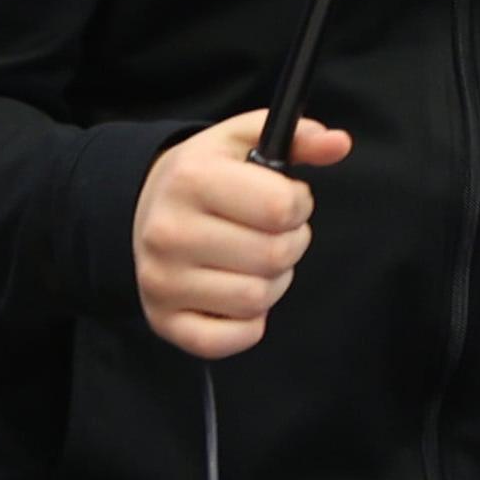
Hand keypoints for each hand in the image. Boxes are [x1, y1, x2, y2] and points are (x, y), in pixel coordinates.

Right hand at [131, 110, 352, 358]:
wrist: (141, 208)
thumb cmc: (206, 176)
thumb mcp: (245, 141)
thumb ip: (299, 138)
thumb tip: (339, 144)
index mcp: (192, 179)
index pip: (281, 207)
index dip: (298, 204)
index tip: (284, 201)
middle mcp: (169, 232)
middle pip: (275, 256)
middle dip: (289, 243)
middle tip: (268, 233)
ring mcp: (162, 281)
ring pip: (257, 299)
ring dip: (271, 282)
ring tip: (251, 260)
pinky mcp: (163, 321)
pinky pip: (229, 341)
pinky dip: (246, 325)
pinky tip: (235, 294)